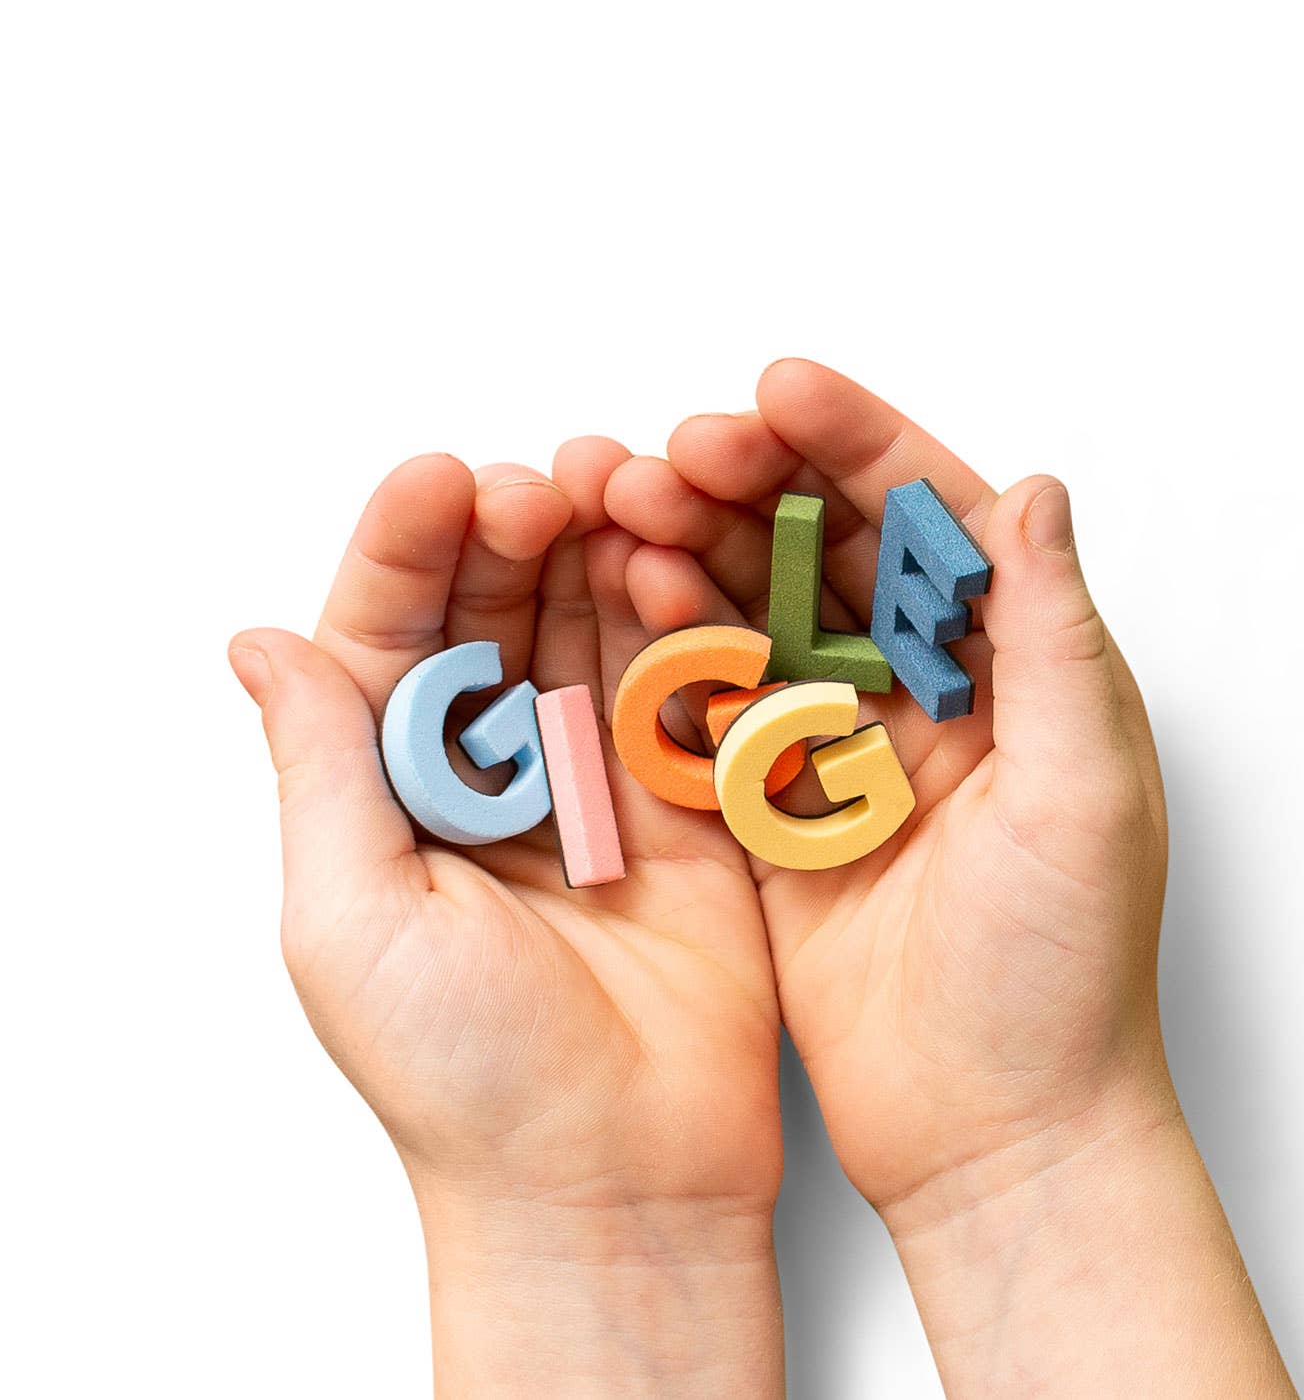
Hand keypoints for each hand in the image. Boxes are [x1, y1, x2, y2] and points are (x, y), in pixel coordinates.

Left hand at [229, 448, 781, 1397]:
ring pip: (593, 626)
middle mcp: (494, 769)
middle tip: (548, 480)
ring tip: (618, 492)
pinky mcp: (688, 801)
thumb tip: (260, 640)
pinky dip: (682, 620)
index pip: (388, 635)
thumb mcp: (349, 917)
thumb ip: (323, 766)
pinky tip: (677, 567)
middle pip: (496, 609)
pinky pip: (683, 686)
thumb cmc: (465, 1076)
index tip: (443, 478)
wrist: (617, 1180)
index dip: (406, 547)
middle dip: (515, 529)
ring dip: (601, 551)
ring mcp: (597, 778)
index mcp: (393, 789)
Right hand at [604, 360, 1295, 1396]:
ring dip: (701, 547)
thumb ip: (1055, 639)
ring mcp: (843, 745)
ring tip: (631, 504)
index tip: (778, 388)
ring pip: (762, 610)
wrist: (994, 1130)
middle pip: (830, 546)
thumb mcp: (1084, 796)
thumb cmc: (1064, 974)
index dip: (857, 441)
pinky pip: (717, 701)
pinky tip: (629, 597)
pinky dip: (675, 645)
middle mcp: (927, 690)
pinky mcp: (775, 806)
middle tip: (677, 449)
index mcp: (1015, 668)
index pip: (933, 516)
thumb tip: (1038, 490)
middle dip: (755, 480)